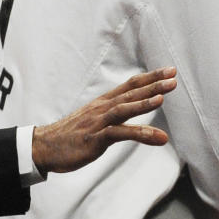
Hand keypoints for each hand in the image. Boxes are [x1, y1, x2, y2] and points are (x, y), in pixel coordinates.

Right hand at [32, 68, 175, 173]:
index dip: (150, 77)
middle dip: (153, 84)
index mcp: (103, 103)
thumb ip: (114, 118)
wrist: (45, 147)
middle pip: (130, 92)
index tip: (168, 71)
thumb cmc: (71, 135)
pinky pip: (121, 133)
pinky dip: (141, 134)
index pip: (130, 85)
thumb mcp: (94, 121)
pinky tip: (157, 136)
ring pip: (124, 109)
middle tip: (173, 77)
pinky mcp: (96, 138)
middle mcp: (102, 108)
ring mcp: (98, 122)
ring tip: (163, 98)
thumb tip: (132, 118)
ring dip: (144, 102)